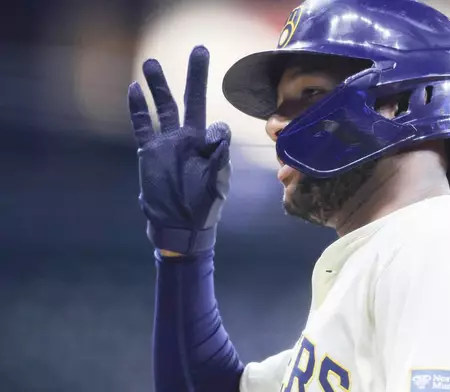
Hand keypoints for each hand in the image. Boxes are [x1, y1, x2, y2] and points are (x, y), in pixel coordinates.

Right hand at [128, 45, 231, 254]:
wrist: (179, 226)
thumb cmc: (204, 207)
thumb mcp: (216, 185)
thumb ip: (219, 160)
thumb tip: (221, 133)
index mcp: (208, 146)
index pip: (216, 128)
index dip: (217, 135)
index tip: (213, 147)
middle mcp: (188, 138)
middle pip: (190, 101)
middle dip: (195, 76)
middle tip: (199, 50)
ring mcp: (167, 142)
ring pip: (163, 107)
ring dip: (159, 86)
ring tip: (152, 63)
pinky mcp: (149, 151)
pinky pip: (142, 125)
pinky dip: (138, 108)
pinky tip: (134, 89)